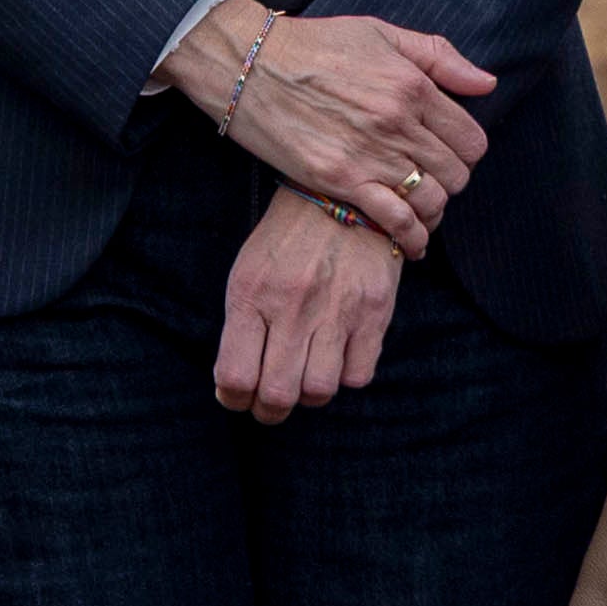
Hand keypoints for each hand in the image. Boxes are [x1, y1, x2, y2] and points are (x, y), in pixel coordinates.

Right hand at [156, 0, 491, 252]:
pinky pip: (395, 220)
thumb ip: (439, 57)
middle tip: (431, 179)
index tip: (448, 154)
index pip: (471, 139)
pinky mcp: (341, 180)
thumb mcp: (380, 33)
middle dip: (450, 181)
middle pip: (456, 173)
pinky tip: (410, 242)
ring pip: (432, 200)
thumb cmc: (314, 45)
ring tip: (419, 208)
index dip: (466, 152)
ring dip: (432, 209)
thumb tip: (486, 84)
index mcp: (412, 85)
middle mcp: (398, 122)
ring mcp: (371, 154)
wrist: (250, 66)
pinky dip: (410, 237)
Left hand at [212, 183, 405, 422]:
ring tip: (305, 375)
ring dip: (308, 393)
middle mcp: (292, 306)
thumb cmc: (287, 239)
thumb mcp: (249, 271)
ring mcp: (336, 311)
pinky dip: (346, 375)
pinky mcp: (374, 313)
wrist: (344, 194)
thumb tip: (236, 385)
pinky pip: (358, 376)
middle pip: (277, 397)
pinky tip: (338, 355)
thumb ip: (242, 325)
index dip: (232, 399)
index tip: (237, 395)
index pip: (234, 377)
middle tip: (269, 402)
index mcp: (251, 294)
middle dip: (268, 411)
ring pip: (319, 392)